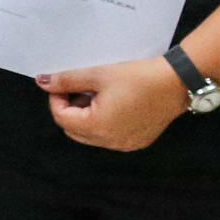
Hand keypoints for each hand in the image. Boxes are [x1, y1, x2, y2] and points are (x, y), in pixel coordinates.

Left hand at [39, 57, 188, 151]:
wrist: (177, 82)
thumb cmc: (138, 77)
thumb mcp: (98, 75)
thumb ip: (67, 80)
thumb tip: (43, 82)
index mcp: (98, 127)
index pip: (62, 118)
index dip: (56, 99)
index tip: (62, 83)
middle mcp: (110, 142)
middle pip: (74, 130)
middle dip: (70, 110)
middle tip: (79, 88)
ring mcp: (125, 145)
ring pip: (91, 136)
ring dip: (86, 117)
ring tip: (97, 94)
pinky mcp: (138, 141)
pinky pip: (109, 137)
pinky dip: (104, 123)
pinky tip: (113, 104)